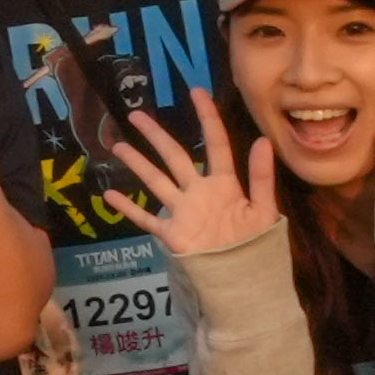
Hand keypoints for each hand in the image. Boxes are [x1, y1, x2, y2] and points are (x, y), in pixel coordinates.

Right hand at [107, 94, 284, 259]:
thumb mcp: (264, 210)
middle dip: (156, 136)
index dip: (207, 118)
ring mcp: (183, 212)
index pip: (215, 144)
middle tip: (136, 115)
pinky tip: (110, 195)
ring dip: (137, 164)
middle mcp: (200, 192)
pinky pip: (147, 218)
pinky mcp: (172, 234)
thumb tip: (263, 140)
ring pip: (156, 181)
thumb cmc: (258, 247)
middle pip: (175, 157)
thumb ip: (261, 177)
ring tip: (118, 146)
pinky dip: (129, 207)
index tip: (197, 92)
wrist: (246, 282)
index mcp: (225, 184)